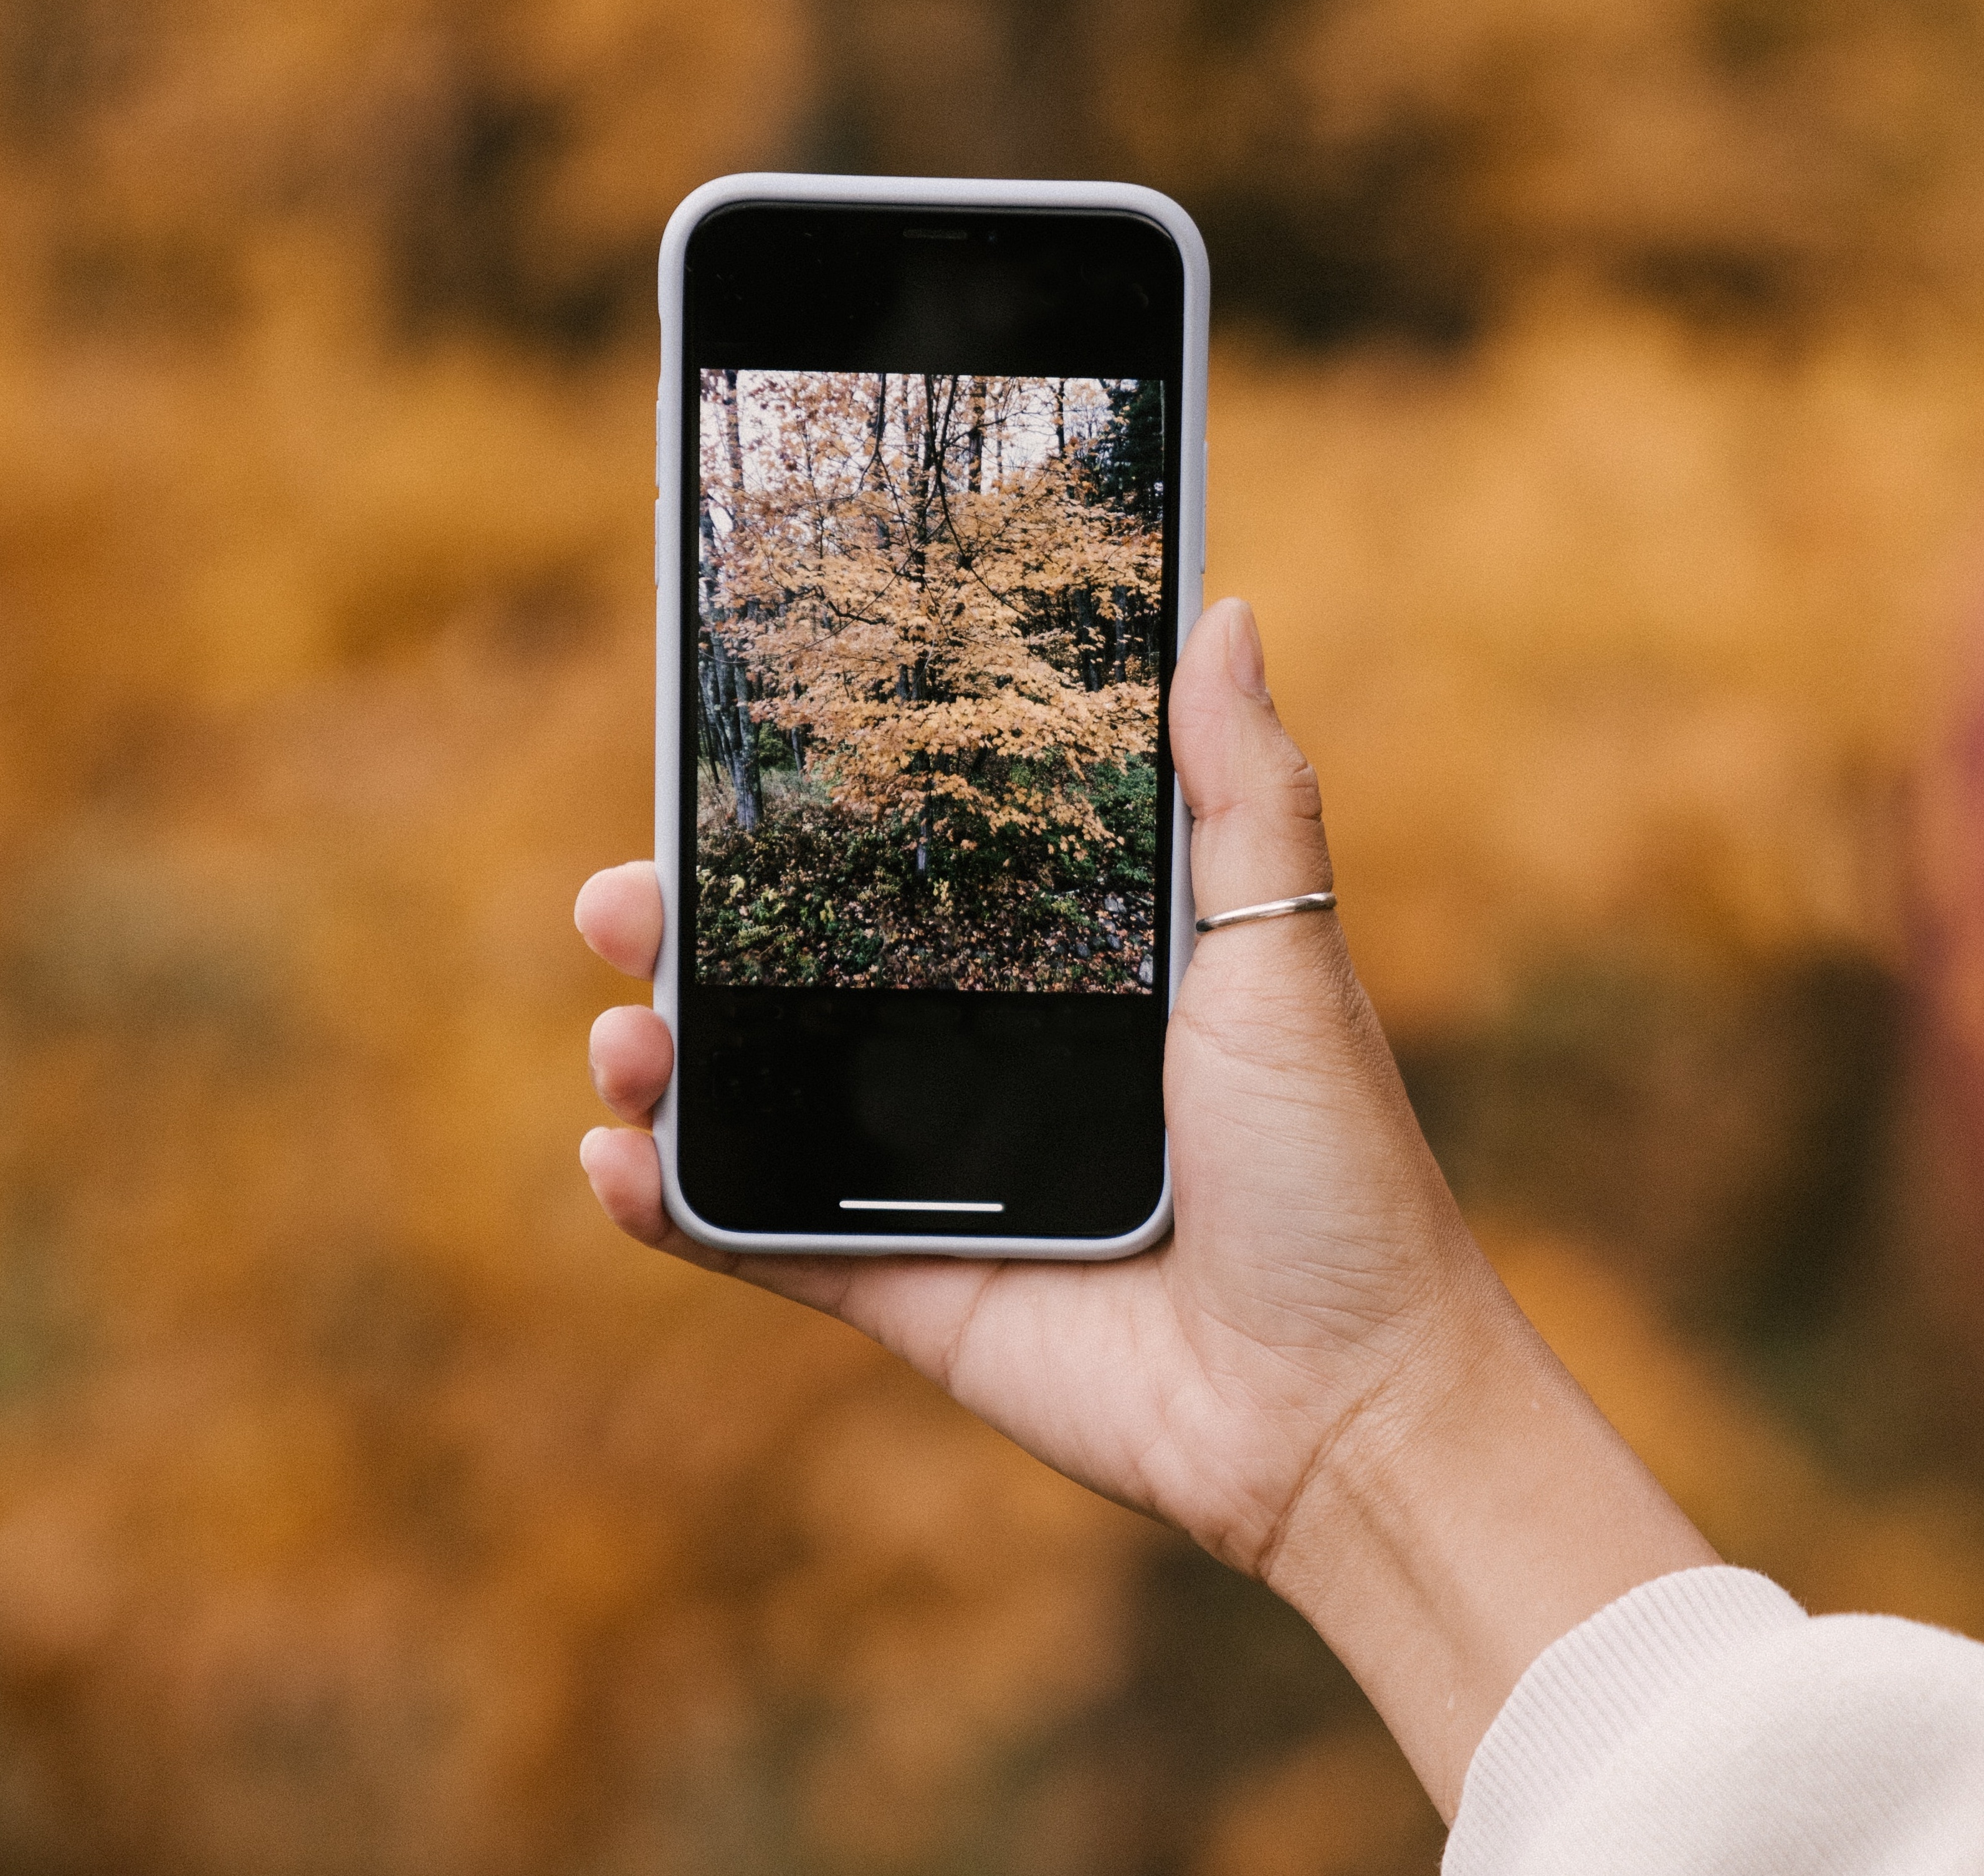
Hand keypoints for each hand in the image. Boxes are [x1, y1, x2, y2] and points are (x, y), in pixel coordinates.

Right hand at [578, 598, 1711, 1813]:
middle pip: (801, 978)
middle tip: (622, 894)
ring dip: (659, 1055)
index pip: (912, 877)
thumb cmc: (1335, 1168)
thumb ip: (1244, 792)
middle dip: (692, 930)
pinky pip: (758, 1239)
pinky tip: (618, 1160)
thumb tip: (1228, 611)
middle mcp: (992, 1064)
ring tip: (622, 1031)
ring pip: (756, 1101)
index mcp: (1073, 973)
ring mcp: (939, 1180)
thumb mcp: (1286, 951)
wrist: (1339, 1399)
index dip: (812, 825)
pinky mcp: (906, 1290)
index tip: (725, 764)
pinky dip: (669, 1205)